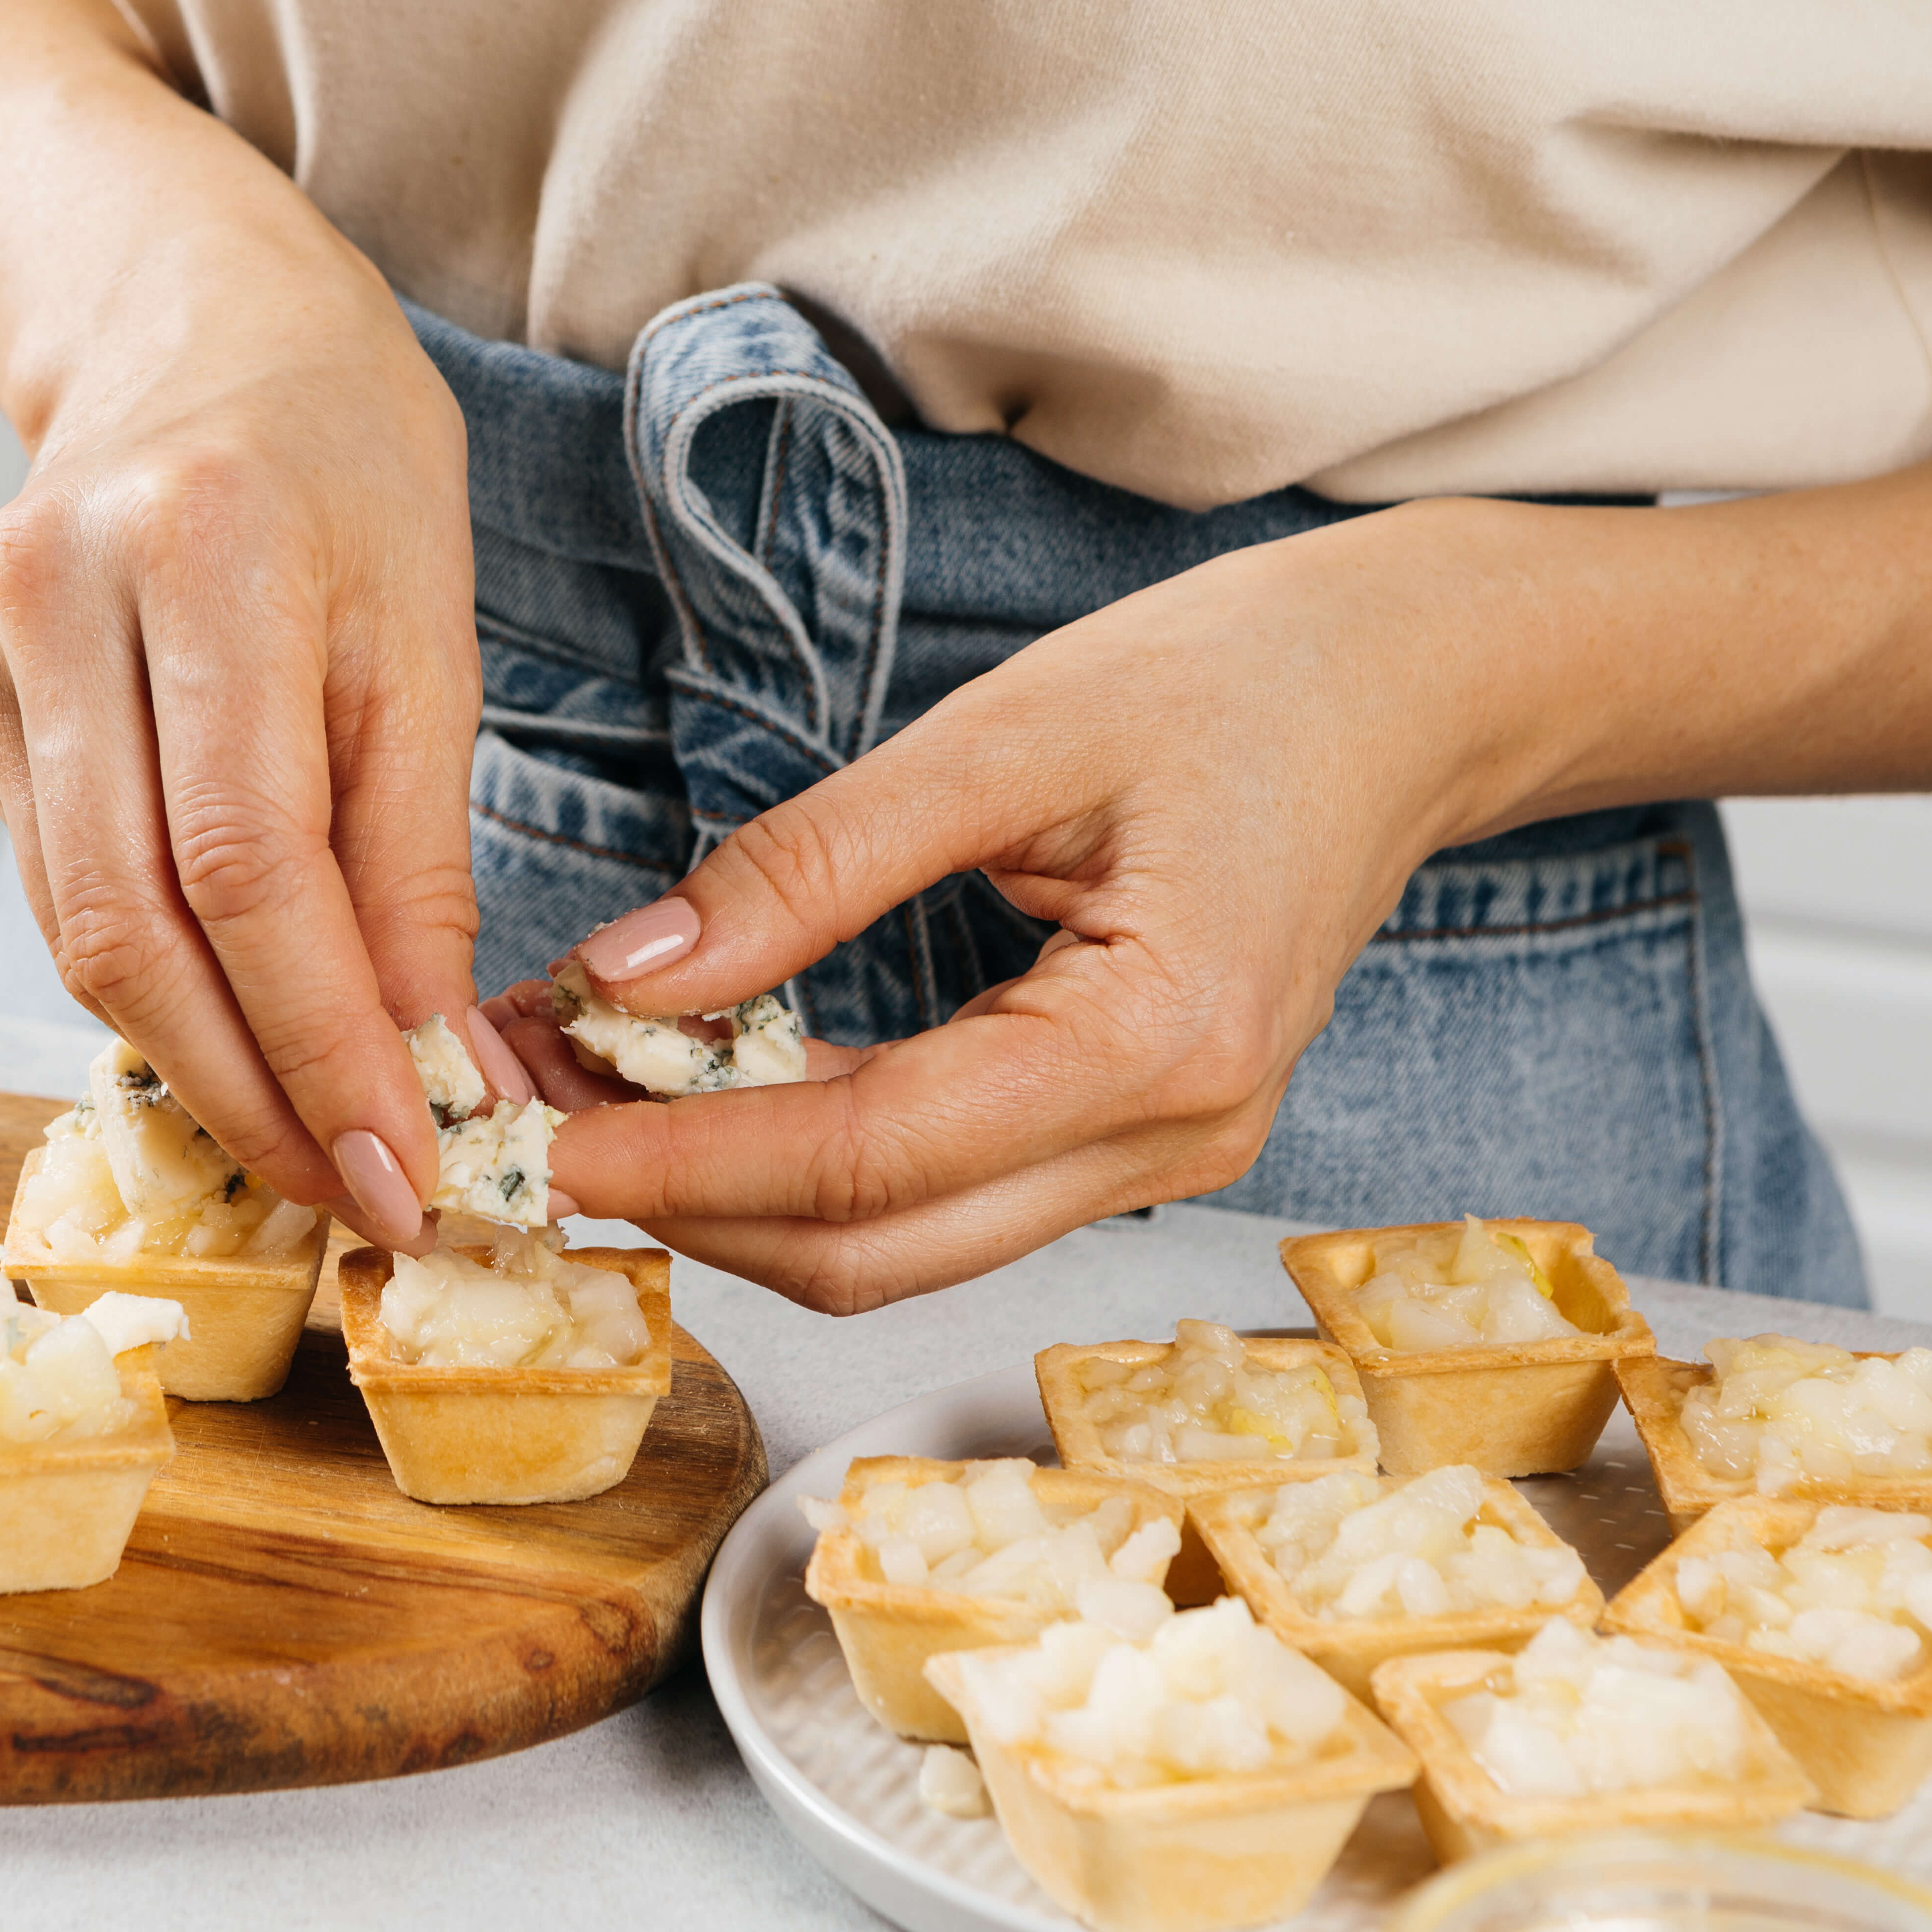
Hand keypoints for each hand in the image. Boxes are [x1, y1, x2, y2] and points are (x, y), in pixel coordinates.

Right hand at [0, 240, 532, 1247]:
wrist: (190, 326)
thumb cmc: (342, 460)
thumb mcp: (429, 633)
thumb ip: (417, 855)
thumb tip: (427, 1067)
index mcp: (200, 552)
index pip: (247, 865)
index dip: (322, 1044)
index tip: (407, 1168)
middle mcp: (58, 599)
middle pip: (132, 926)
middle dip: (252, 1096)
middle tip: (357, 1200)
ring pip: (79, 932)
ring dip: (201, 1067)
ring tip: (314, 1151)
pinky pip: (60, 889)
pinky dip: (155, 987)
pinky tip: (236, 1041)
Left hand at [517, 497, 1576, 1311]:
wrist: (1405, 690)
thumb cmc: (1232, 680)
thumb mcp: (1005, 737)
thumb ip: (814, 864)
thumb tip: (635, 970)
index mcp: (1159, 1040)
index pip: (865, 1157)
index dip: (682, 1162)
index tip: (534, 1134)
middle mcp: (1172, 1139)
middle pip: (871, 1250)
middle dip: (681, 1206)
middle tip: (525, 1125)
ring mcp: (1160, 1157)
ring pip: (895, 1244)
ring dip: (728, 1193)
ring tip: (585, 1097)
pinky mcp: (1128, 1137)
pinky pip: (937, 1190)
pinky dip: (804, 1157)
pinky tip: (699, 1087)